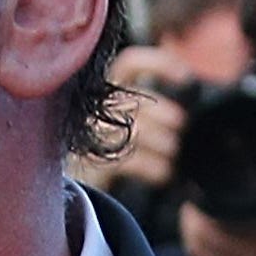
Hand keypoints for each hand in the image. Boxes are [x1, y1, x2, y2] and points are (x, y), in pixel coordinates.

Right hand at [85, 61, 189, 191]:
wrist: (70, 192)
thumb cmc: (104, 155)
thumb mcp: (122, 125)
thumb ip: (145, 112)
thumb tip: (183, 116)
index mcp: (105, 94)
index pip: (130, 64)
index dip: (158, 64)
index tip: (185, 76)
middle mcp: (97, 110)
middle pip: (137, 99)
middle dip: (166, 113)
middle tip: (181, 125)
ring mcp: (94, 137)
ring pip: (137, 130)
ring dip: (165, 143)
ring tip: (172, 153)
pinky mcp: (95, 164)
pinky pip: (132, 160)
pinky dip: (155, 168)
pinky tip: (164, 174)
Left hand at [179, 196, 255, 255]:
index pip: (226, 215)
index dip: (205, 203)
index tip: (201, 190)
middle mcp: (253, 255)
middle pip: (204, 232)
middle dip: (191, 216)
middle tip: (191, 204)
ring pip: (200, 248)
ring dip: (190, 233)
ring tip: (190, 219)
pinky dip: (198, 248)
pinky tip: (198, 239)